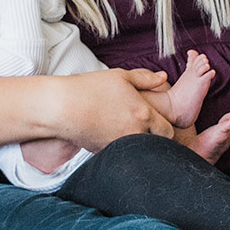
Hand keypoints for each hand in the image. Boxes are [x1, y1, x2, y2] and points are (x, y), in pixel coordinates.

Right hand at [49, 67, 173, 151]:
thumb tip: (162, 77)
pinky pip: (120, 153)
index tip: (157, 121)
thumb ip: (145, 78)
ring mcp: (120, 146)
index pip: (169, 131)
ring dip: (137, 143)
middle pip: (157, 144)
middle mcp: (135, 134)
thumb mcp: (120, 76)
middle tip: (145, 127)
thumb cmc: (89, 88)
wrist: (60, 108)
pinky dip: (120, 147)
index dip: (165, 127)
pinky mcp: (105, 153)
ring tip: (125, 129)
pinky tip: (109, 133)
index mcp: (143, 114)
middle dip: (154, 137)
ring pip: (139, 151)